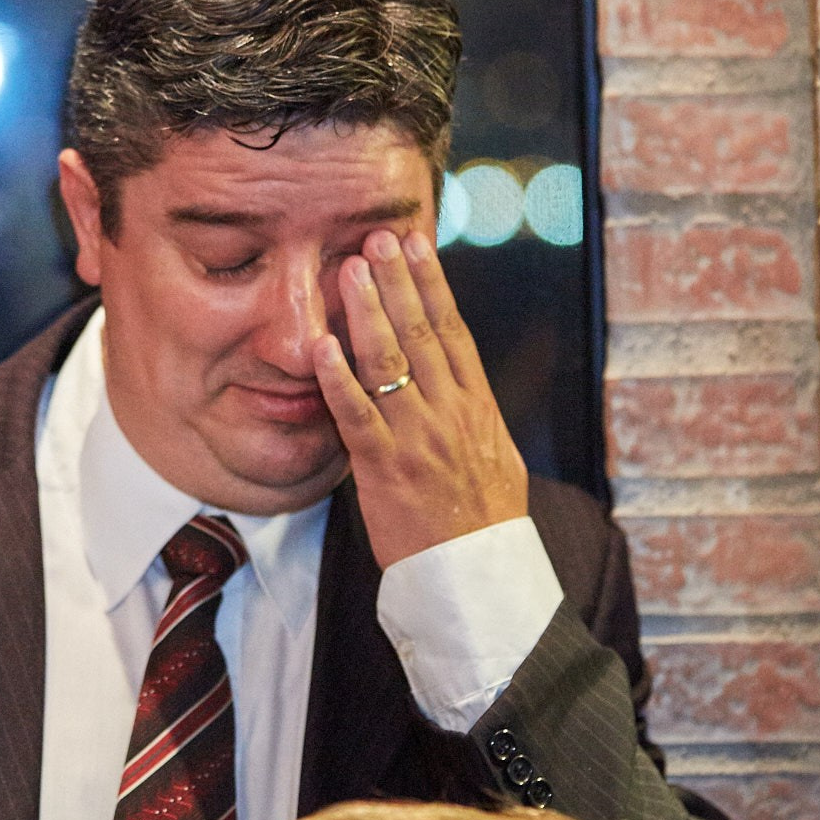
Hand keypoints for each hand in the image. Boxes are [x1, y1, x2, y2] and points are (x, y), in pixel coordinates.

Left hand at [310, 227, 529, 569]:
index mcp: (478, 409)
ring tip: (349, 270)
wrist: (477, 581)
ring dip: (368, 313)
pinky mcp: (385, 469)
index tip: (417, 246)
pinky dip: (338, 379)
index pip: (453, 333)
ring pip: (390, 364)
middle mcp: (451, 415)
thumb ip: (473, 415)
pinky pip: (357, 416)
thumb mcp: (497, 459)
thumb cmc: (484, 525)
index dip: (434, 285)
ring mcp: (418, 440)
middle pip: (422, 335)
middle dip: (398, 282)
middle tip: (377, 238)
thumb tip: (458, 379)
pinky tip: (322, 346)